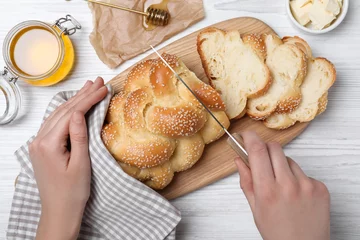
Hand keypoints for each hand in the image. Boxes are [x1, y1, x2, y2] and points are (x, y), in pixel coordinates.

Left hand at [29, 78, 107, 239]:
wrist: (59, 211)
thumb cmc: (72, 192)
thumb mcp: (81, 164)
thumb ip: (79, 136)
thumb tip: (80, 112)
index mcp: (48, 144)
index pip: (72, 113)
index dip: (89, 99)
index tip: (104, 89)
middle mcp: (39, 140)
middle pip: (63, 110)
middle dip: (83, 95)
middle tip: (99, 82)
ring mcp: (38, 143)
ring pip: (58, 114)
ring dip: (75, 100)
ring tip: (89, 88)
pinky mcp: (42, 147)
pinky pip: (55, 122)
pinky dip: (67, 111)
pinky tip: (75, 105)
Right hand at [235, 131, 329, 239]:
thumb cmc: (277, 232)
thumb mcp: (255, 208)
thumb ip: (246, 181)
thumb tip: (239, 160)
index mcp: (266, 190)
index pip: (257, 151)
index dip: (250, 138)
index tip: (246, 135)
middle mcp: (287, 185)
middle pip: (274, 148)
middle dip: (265, 150)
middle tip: (262, 162)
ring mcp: (306, 185)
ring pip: (288, 160)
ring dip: (281, 166)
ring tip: (282, 186)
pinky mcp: (319, 187)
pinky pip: (303, 172)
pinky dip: (296, 178)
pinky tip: (296, 194)